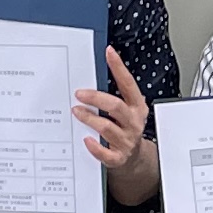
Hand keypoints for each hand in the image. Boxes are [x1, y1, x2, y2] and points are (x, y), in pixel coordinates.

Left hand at [79, 47, 157, 201]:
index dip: (119, 67)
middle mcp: (133, 122)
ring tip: (76, 112)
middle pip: (116, 107)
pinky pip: (105, 153)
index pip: (128, 84)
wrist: (133, 159)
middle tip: (79, 93)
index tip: (109, 52)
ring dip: (89, 119)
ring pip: (107, 128)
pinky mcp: (118, 157)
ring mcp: (127, 140)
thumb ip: (111, 97)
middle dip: (96, 98)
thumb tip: (89, 79)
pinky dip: (95, 147)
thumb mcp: (123, 111)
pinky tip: (85, 139)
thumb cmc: (123, 129)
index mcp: (136, 107)